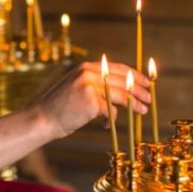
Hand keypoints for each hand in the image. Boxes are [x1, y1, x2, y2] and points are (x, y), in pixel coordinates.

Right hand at [31, 60, 150, 139]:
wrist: (43, 118)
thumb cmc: (62, 106)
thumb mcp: (78, 87)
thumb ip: (97, 84)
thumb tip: (125, 89)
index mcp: (86, 67)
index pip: (118, 68)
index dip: (135, 75)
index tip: (147, 82)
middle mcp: (88, 73)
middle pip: (123, 81)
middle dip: (139, 90)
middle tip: (149, 98)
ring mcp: (89, 86)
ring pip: (121, 95)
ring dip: (134, 104)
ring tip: (142, 110)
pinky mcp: (91, 102)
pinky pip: (110, 111)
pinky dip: (110, 119)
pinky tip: (104, 124)